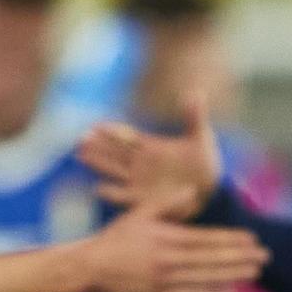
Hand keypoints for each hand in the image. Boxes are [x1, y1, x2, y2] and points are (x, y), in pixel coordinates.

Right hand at [76, 95, 221, 220]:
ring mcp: (141, 181)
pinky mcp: (144, 198)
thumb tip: (195, 92)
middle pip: (115, 152)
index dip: (111, 131)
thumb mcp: (201, 138)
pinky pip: (124, 196)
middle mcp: (142, 163)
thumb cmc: (204, 162)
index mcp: (151, 147)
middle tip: (80, 138)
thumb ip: (194, 116)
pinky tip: (98, 188)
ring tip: (80, 155)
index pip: (127, 137)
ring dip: (98, 163)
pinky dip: (112, 193)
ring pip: (114, 170)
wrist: (210, 188)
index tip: (95, 125)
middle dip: (98, 145)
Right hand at [82, 202, 266, 291]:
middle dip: (240, 257)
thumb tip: (192, 191)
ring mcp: (164, 280)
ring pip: (205, 277)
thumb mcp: (139, 214)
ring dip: (232, 274)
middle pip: (211, 258)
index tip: (252, 239)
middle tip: (264, 256)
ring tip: (254, 272)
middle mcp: (168, 259)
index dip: (231, 239)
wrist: (89, 268)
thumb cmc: (115, 239)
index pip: (206, 238)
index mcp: (167, 237)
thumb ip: (167, 203)